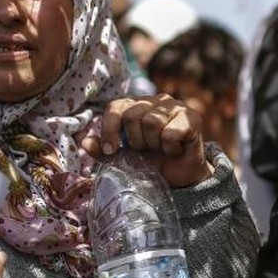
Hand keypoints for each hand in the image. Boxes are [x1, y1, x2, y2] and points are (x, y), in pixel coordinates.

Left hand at [82, 94, 213, 187]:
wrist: (181, 177)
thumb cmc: (153, 163)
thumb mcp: (123, 159)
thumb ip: (103, 151)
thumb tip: (84, 142)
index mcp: (137, 105)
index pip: (115, 107)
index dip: (109, 129)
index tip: (111, 151)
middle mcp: (156, 100)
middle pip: (133, 116)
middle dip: (135, 141)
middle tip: (146, 150)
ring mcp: (176, 106)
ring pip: (151, 122)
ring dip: (153, 144)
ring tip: (161, 149)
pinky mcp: (192, 117)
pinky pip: (170, 133)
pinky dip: (170, 148)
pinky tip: (175, 150)